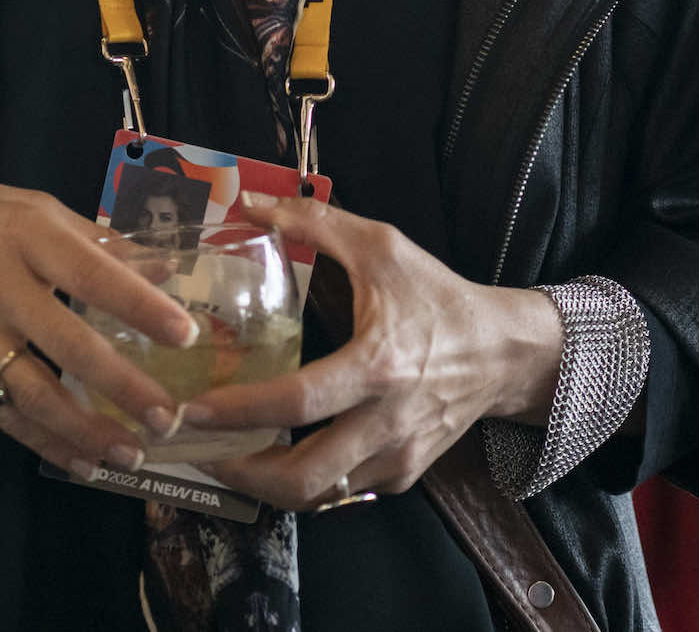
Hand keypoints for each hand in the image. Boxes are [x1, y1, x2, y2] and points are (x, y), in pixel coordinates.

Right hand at [0, 173, 199, 479]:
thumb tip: (164, 267)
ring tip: (130, 454)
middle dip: (123, 388)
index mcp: (24, 232)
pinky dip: (43, 441)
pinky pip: (0, 412)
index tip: (185, 335)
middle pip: (68, 344)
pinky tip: (80, 461)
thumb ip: (96, 241)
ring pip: (33, 393)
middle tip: (169, 418)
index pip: (92, 273)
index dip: (139, 305)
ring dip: (86, 430)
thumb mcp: (29, 207)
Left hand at [177, 192, 563, 510]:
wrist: (505, 352)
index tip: (192, 410)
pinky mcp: (404, 473)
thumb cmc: (438, 297)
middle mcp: (387, 422)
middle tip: (197, 449)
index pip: (299, 403)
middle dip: (242, 473)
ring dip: (265, 486)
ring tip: (222, 458)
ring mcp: (398, 456)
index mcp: (377, 366)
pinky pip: (343, 493)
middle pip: (305, 477)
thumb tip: (249, 202)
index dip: (240, 411)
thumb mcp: (382, 247)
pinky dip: (303, 484)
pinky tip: (272, 458)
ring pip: (320, 496)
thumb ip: (314, 222)